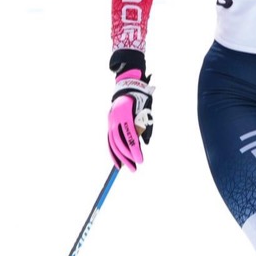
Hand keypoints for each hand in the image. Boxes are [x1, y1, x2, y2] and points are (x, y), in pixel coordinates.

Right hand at [107, 54, 154, 169]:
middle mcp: (114, 117)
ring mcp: (110, 121)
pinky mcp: (109, 124)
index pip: (129, 135)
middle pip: (118, 141)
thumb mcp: (146, 109)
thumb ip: (144, 126)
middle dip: (126, 157)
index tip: (140, 160)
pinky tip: (117, 163)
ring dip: (119, 157)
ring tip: (127, 168)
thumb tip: (142, 144)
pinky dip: (113, 152)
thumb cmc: (141, 98)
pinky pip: (109, 140)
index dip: (134, 149)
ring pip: (112, 142)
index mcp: (125, 112)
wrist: (127, 86)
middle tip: (135, 168)